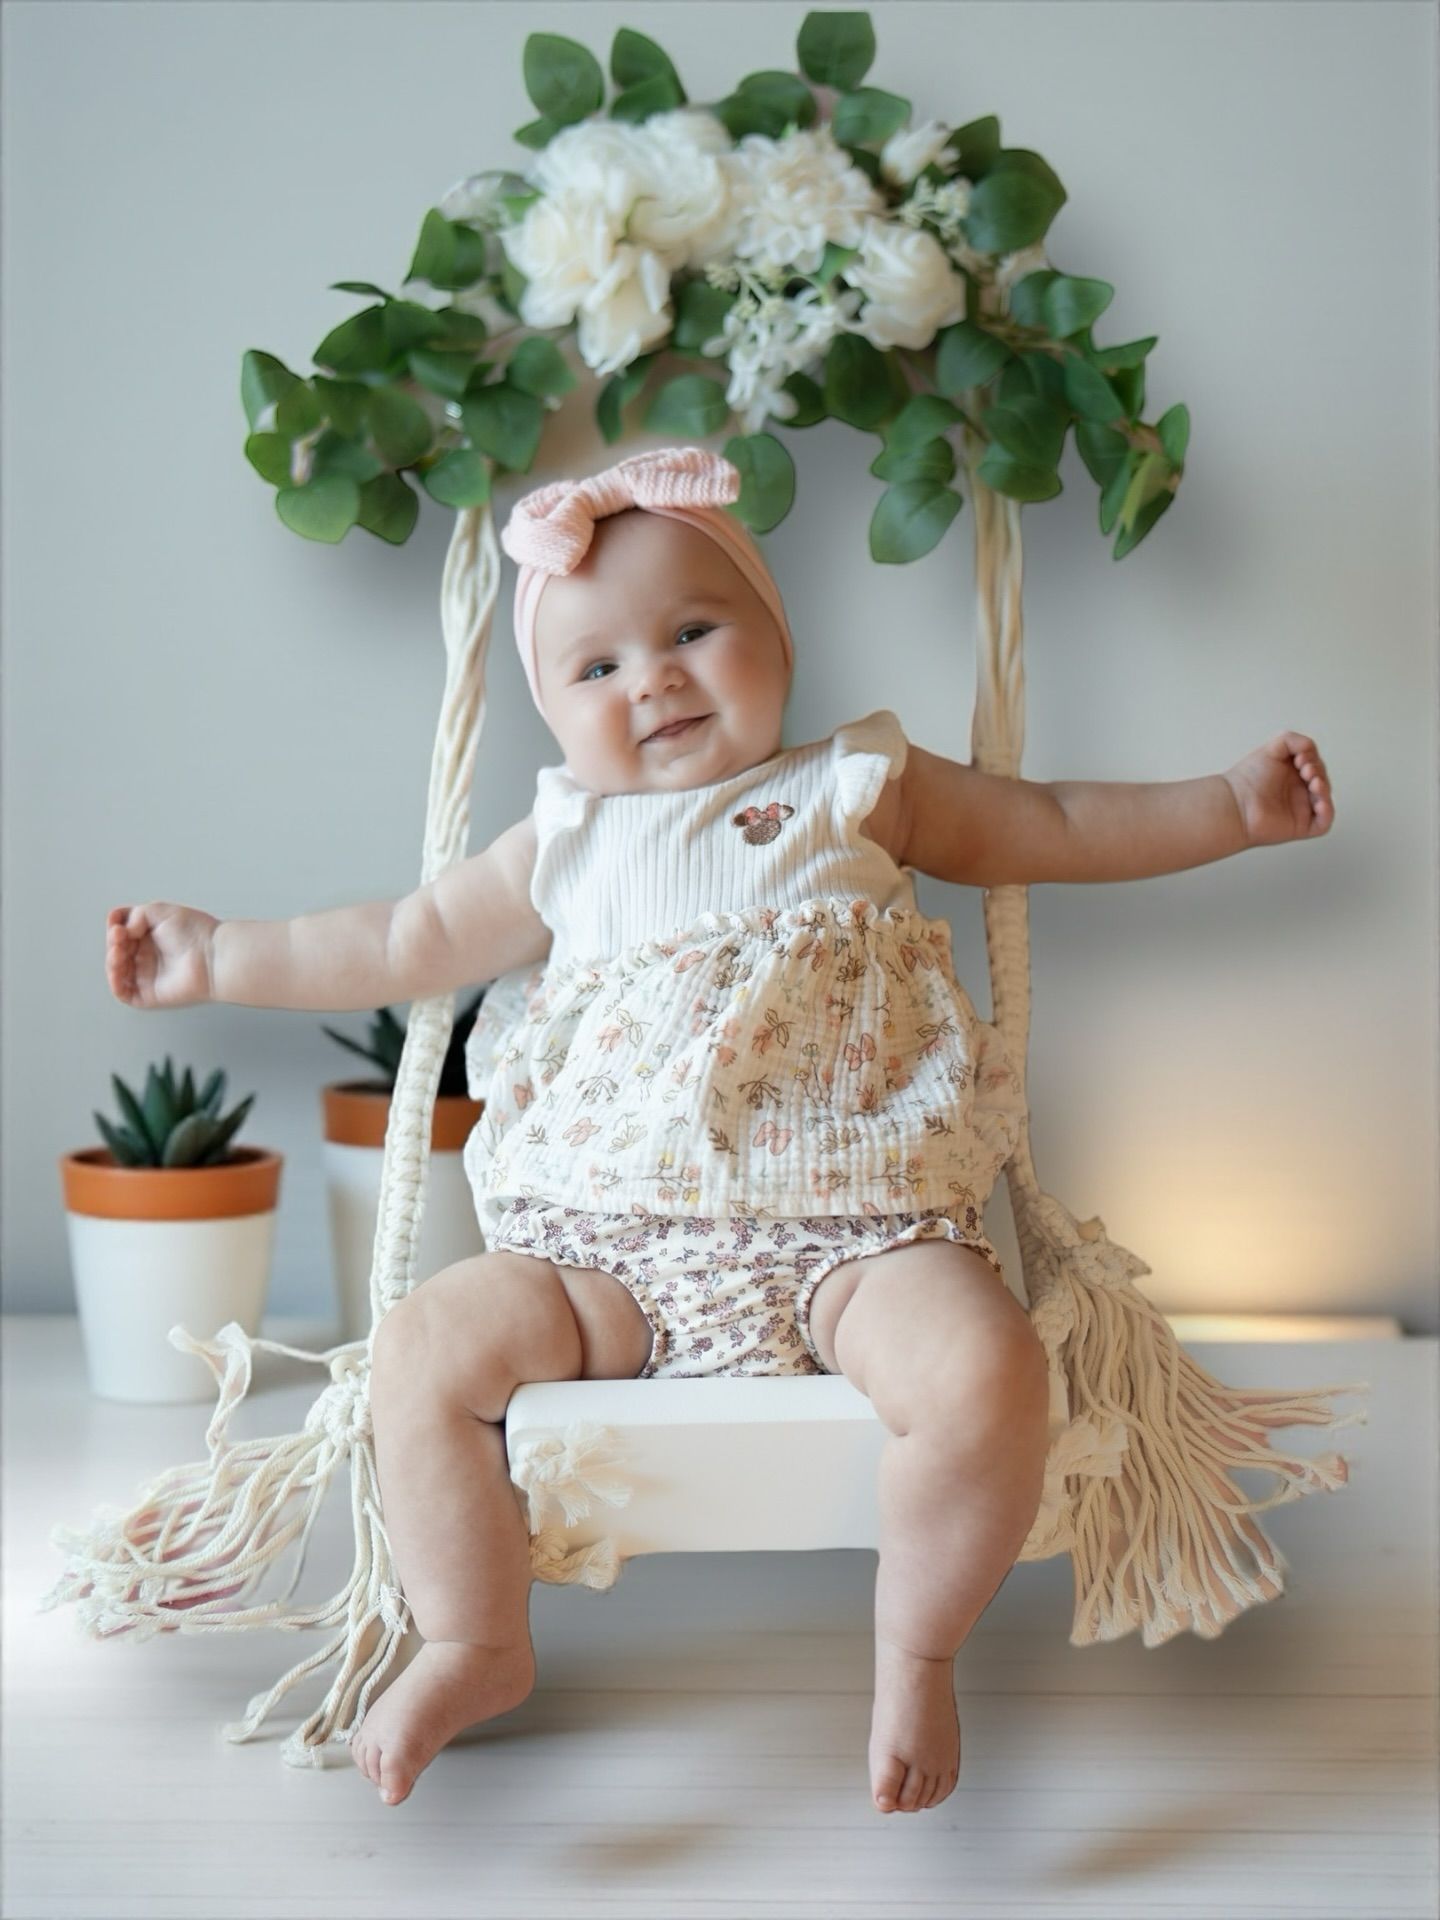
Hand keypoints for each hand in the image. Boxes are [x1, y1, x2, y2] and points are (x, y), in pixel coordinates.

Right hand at [106, 901, 219, 1009]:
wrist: (212, 955)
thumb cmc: (195, 933)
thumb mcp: (159, 910)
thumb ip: (135, 915)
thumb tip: (122, 930)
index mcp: (153, 935)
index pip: (123, 931)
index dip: (116, 926)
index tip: (117, 922)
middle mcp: (150, 955)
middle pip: (117, 950)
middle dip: (113, 942)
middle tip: (119, 936)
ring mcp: (149, 975)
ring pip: (118, 971)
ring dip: (111, 960)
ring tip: (118, 950)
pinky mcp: (150, 993)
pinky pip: (124, 993)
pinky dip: (115, 983)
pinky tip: (117, 969)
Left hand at [1223, 733, 1334, 848]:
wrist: (1236, 803)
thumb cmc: (1248, 778)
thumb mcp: (1272, 748)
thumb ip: (1293, 740)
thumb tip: (1310, 748)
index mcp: (1292, 775)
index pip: (1315, 765)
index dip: (1313, 760)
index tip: (1300, 758)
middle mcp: (1297, 792)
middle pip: (1322, 781)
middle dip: (1318, 773)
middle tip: (1305, 770)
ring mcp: (1300, 810)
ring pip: (1324, 800)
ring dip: (1324, 789)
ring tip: (1312, 782)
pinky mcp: (1301, 826)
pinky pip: (1323, 823)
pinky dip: (1327, 813)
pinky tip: (1319, 802)